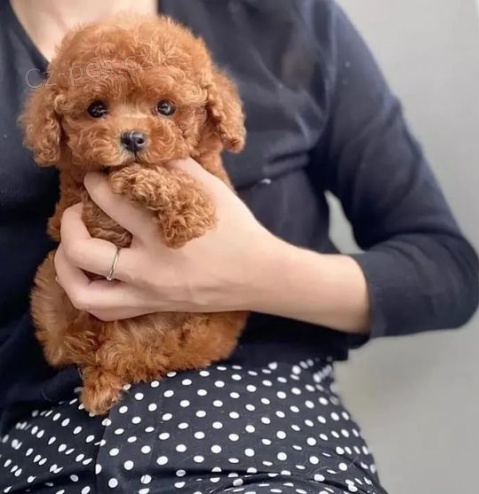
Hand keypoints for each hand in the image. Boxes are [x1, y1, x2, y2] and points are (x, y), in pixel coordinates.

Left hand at [54, 158, 280, 320]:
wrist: (258, 276)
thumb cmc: (238, 231)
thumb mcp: (211, 192)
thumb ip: (177, 169)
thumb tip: (145, 153)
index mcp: (162, 235)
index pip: (111, 202)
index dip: (96, 183)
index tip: (96, 177)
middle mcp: (148, 270)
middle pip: (84, 252)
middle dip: (70, 225)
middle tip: (78, 211)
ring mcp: (148, 295)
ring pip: (85, 295)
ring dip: (66, 270)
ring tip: (70, 250)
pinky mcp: (152, 308)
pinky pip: (107, 311)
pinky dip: (89, 293)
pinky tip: (92, 276)